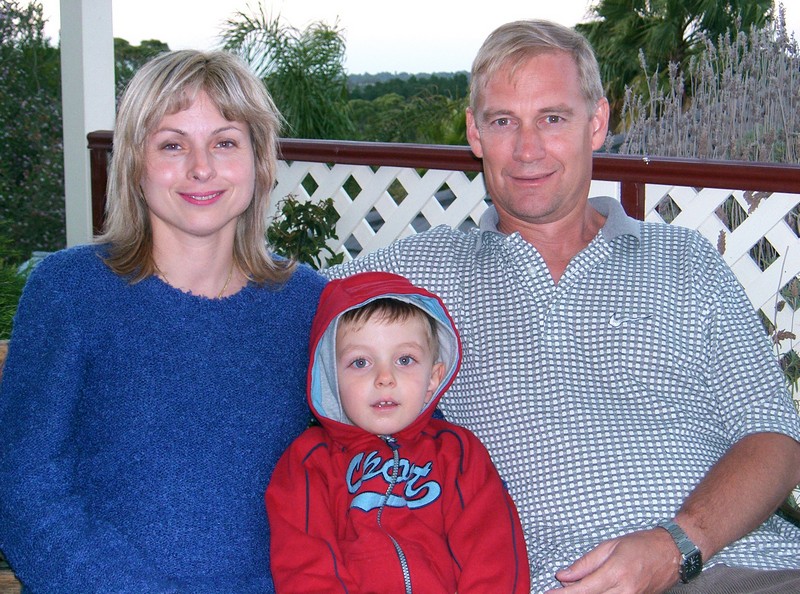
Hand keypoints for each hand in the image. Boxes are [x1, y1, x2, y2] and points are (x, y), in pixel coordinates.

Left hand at [547, 528, 679, 593]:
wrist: (673, 553)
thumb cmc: (642, 545)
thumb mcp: (610, 546)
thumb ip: (585, 563)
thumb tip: (563, 576)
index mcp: (616, 572)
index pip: (584, 589)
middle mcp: (625, 590)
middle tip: (555, 593)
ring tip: (572, 590)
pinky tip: (589, 592)